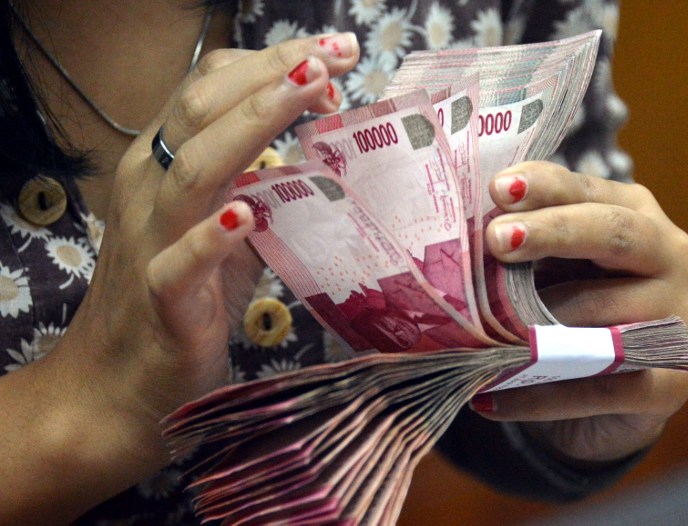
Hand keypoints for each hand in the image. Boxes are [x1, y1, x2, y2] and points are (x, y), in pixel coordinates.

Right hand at [6, 34, 359, 519]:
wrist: (117, 386)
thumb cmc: (178, 300)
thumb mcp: (221, 229)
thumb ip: (256, 186)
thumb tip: (315, 150)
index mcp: (164, 167)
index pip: (208, 91)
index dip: (268, 66)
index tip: (330, 60)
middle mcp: (151, 191)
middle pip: (202, 109)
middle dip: (273, 74)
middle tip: (336, 53)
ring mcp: (151, 243)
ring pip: (193, 169)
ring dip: (252, 125)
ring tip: (308, 93)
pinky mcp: (162, 301)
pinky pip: (181, 264)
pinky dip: (212, 237)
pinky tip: (245, 215)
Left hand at [473, 160, 687, 462]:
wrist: (606, 394)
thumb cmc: (567, 308)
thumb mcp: (545, 268)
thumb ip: (519, 251)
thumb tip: (458, 242)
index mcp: (633, 213)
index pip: (587, 189)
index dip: (543, 186)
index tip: (498, 188)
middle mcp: (668, 256)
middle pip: (614, 233)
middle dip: (552, 233)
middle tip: (496, 239)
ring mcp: (678, 318)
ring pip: (602, 315)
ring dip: (534, 327)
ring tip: (475, 338)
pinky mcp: (671, 382)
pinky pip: (600, 386)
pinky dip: (539, 395)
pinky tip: (488, 397)